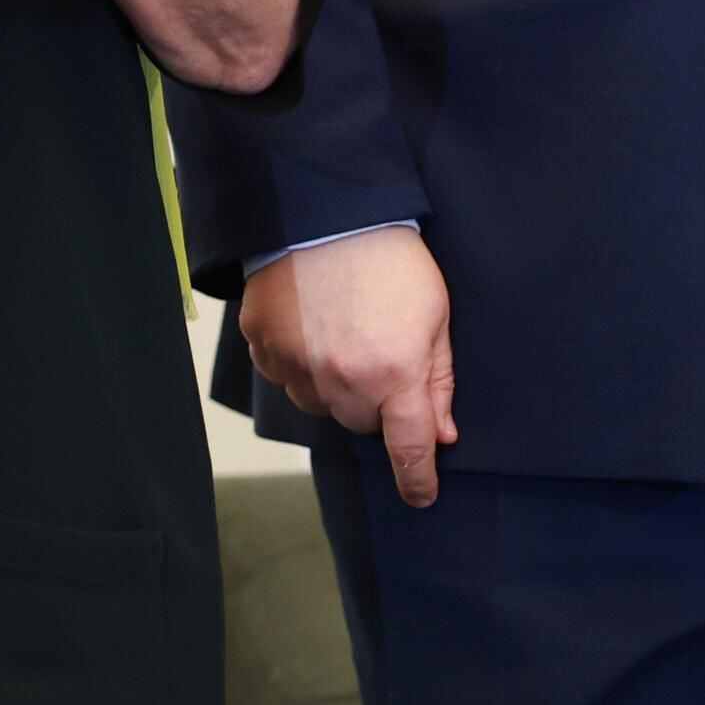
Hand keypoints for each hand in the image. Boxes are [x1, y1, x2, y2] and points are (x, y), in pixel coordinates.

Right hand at [237, 226, 457, 507]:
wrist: (325, 208)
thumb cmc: (389, 258)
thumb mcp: (435, 315)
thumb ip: (439, 380)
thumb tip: (441, 434)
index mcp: (394, 374)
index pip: (408, 448)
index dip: (417, 479)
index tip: (421, 496)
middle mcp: (341, 380)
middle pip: (360, 422)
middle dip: (374, 401)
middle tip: (379, 353)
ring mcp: (296, 364)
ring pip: (319, 402)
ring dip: (333, 383)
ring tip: (341, 331)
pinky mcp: (262, 343)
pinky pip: (282, 374)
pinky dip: (297, 360)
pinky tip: (310, 323)